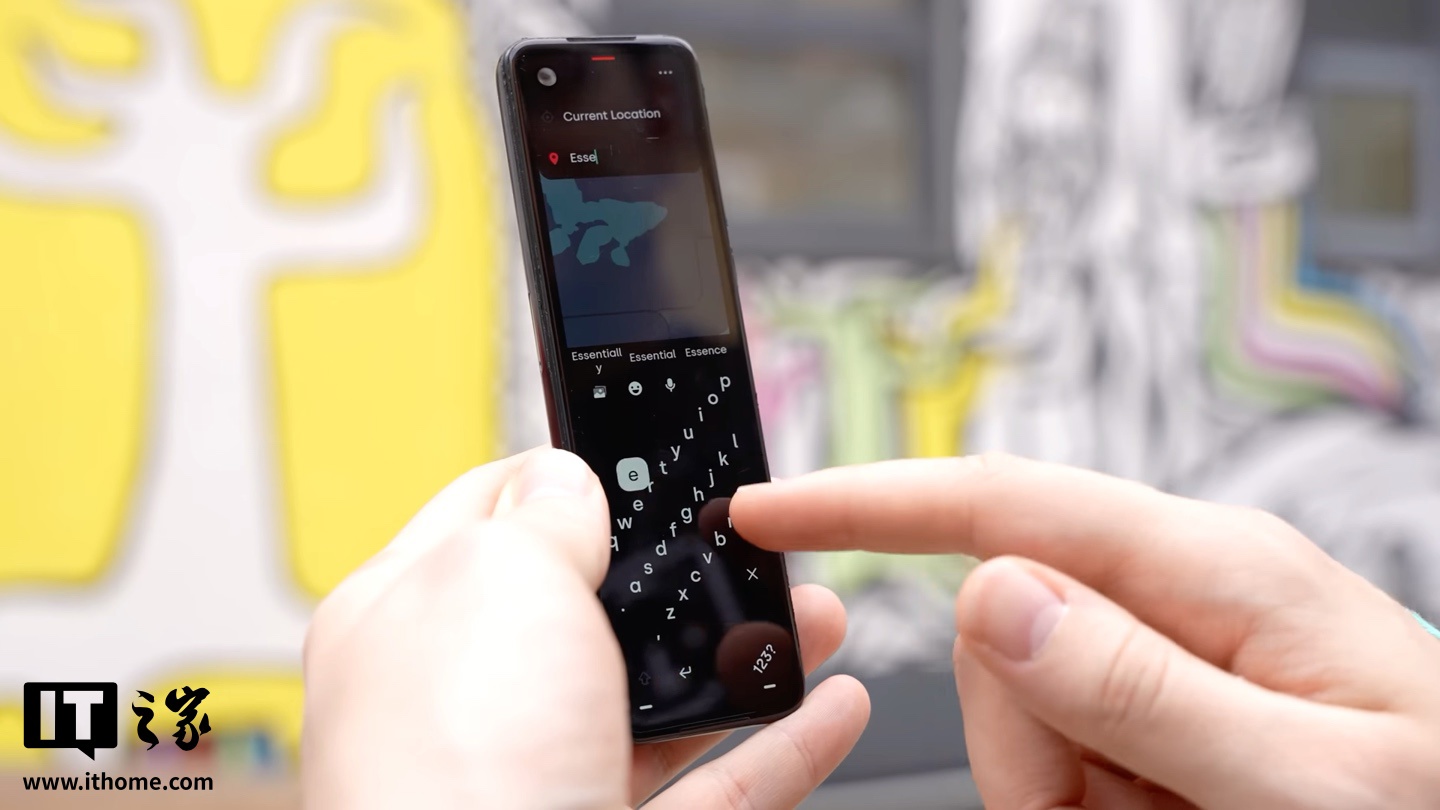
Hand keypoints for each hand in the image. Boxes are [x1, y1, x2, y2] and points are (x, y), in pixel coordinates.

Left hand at [302, 448, 868, 808]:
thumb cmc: (453, 771)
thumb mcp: (496, 579)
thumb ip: (539, 513)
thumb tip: (563, 477)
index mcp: (408, 619)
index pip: (490, 516)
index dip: (568, 477)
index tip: (642, 456)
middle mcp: (468, 703)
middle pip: (591, 613)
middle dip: (682, 572)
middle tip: (750, 543)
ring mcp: (535, 780)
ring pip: (660, 702)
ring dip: (748, 655)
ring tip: (814, 618)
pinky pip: (710, 792)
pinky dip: (776, 751)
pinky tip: (828, 710)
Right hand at [732, 454, 1439, 809]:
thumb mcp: (1305, 785)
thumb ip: (1142, 690)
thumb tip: (994, 595)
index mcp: (1219, 570)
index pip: (1005, 502)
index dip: (870, 501)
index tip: (772, 510)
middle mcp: (1181, 593)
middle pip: (997, 633)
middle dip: (1032, 742)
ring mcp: (1164, 654)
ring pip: (1015, 707)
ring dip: (1067, 788)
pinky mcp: (1153, 710)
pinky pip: (1054, 754)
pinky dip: (1086, 804)